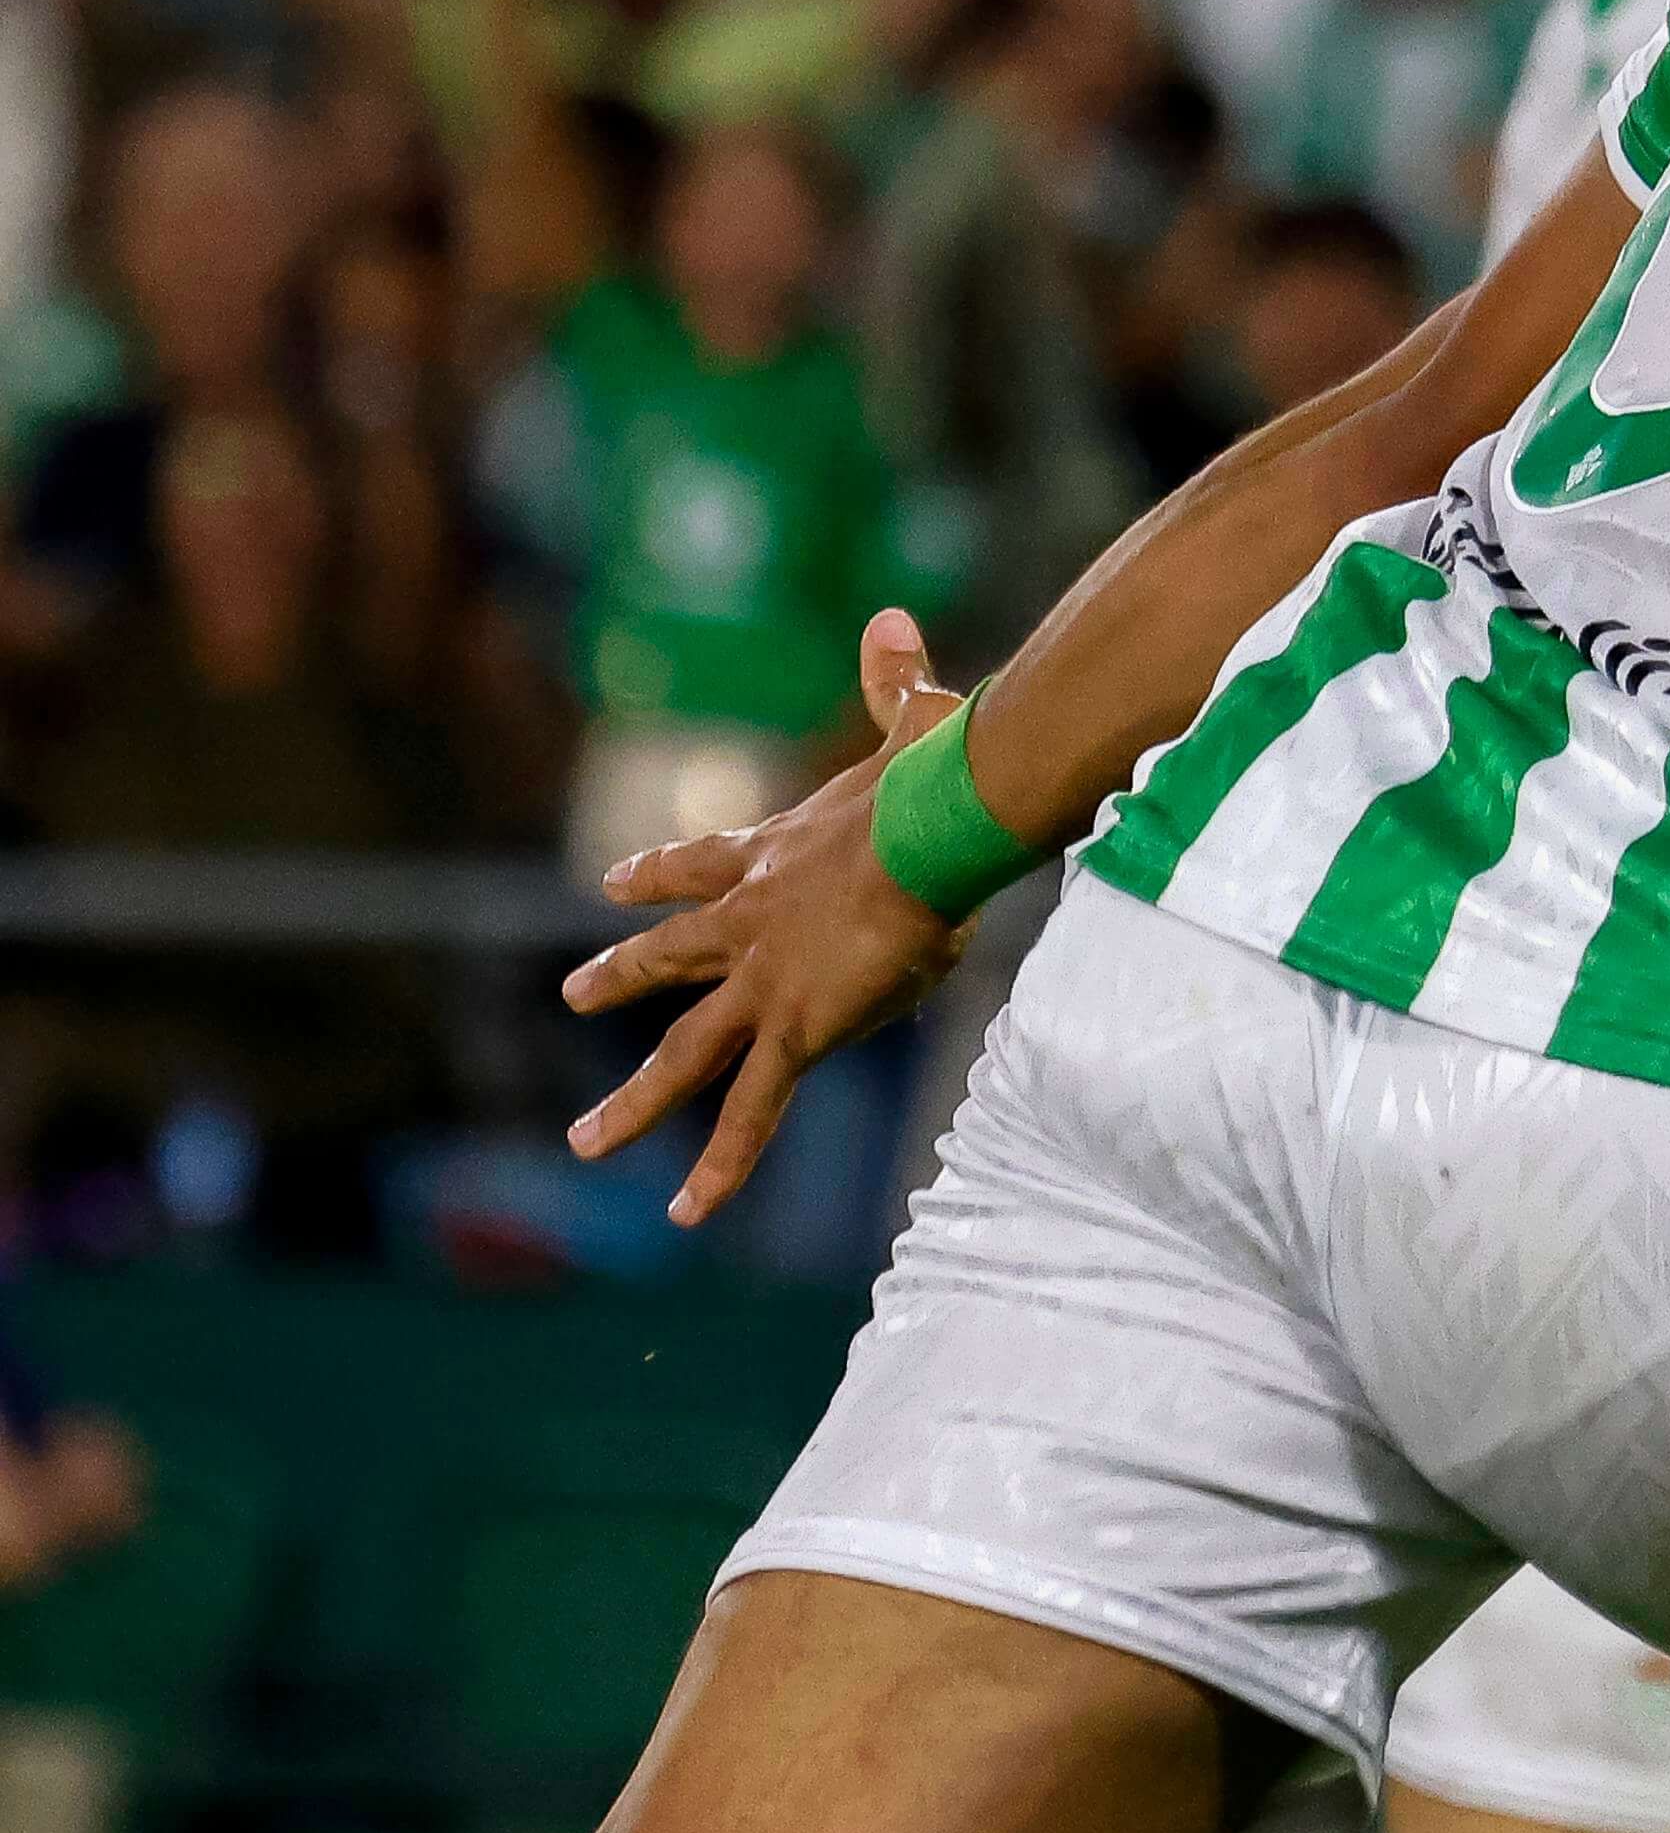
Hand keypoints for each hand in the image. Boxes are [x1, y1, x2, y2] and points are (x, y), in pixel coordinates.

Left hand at [558, 609, 971, 1224]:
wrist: (932, 827)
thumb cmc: (934, 776)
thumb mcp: (912, 729)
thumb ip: (896, 683)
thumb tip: (892, 619)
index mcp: (776, 853)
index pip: (700, 864)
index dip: (657, 874)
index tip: (612, 882)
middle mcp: (752, 921)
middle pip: (671, 956)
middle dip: (621, 976)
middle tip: (572, 995)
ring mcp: (765, 981)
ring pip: (686, 1053)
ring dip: (634, 1100)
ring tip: (583, 1142)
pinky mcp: (794, 1028)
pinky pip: (751, 1109)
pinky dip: (719, 1165)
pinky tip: (686, 1213)